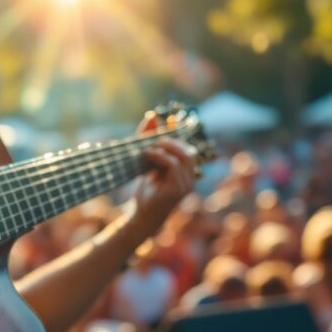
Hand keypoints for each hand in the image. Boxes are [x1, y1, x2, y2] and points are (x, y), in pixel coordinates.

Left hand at [126, 114, 196, 237]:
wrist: (140, 216)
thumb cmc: (146, 191)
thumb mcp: (149, 163)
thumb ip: (150, 141)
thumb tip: (151, 116)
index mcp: (187, 174)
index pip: (190, 149)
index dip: (180, 134)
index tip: (166, 123)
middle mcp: (191, 179)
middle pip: (190, 151)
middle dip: (172, 141)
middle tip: (154, 140)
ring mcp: (186, 185)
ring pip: (184, 156)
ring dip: (165, 148)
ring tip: (148, 148)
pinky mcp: (177, 190)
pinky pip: (173, 165)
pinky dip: (159, 156)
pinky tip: (147, 154)